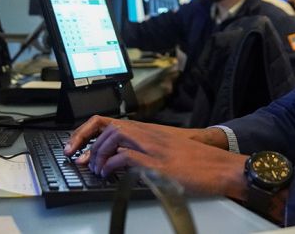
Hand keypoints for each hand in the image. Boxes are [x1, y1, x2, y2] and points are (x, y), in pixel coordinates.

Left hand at [64, 116, 246, 198]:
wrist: (220, 165)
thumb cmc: (196, 160)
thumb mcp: (165, 150)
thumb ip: (143, 150)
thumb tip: (118, 162)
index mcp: (147, 131)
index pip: (107, 121)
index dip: (85, 132)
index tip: (74, 147)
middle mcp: (147, 134)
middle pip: (107, 128)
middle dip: (88, 145)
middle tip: (83, 162)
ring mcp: (152, 147)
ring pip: (114, 137)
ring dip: (99, 154)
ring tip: (98, 170)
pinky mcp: (157, 163)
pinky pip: (126, 156)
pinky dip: (112, 164)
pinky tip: (110, 173)